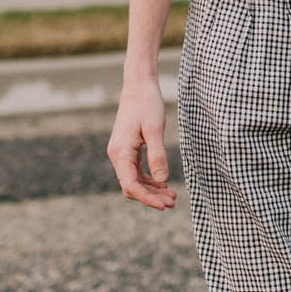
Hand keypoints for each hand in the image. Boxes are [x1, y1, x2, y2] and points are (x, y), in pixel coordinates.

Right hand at [108, 78, 175, 208]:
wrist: (139, 85)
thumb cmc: (147, 104)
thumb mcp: (155, 129)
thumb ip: (157, 155)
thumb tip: (162, 180)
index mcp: (120, 152)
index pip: (131, 185)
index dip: (147, 198)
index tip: (164, 205)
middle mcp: (117, 155)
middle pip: (132, 186)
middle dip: (151, 197)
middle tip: (173, 202)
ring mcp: (121, 152)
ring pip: (134, 180)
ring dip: (151, 190)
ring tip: (172, 196)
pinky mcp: (127, 149)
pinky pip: (136, 171)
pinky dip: (149, 179)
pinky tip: (163, 183)